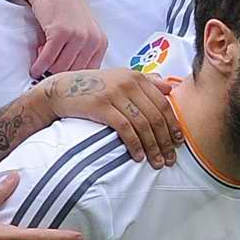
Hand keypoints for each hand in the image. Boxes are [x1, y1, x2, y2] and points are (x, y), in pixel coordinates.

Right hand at [19, 0, 107, 75]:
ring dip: (48, 67)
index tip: (61, 77)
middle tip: (48, 63)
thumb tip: (72, 80)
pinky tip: (34, 67)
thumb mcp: (82, 30)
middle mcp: (93, 40)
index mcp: (101, 42)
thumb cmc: (64, 9)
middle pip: (74, 72)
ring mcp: (78, 36)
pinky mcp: (61, 32)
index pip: (89, 72)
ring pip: (61, 68)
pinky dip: (39, 66)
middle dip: (58, 71)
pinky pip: (48, 59)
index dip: (73, 77)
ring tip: (43, 55)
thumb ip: (83, 52)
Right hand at [45, 66, 179, 164]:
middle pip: (155, 116)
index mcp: (137, 77)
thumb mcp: (120, 78)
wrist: (60, 89)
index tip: (179, 142)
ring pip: (143, 124)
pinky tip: (138, 156)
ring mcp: (115, 94)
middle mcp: (128, 83)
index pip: (163, 104)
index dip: (173, 125)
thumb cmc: (93, 87)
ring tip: (157, 162)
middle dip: (166, 141)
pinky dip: (135, 145)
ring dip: (153, 147)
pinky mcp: (101, 106)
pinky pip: (125, 129)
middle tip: (170, 159)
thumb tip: (170, 89)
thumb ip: (146, 82)